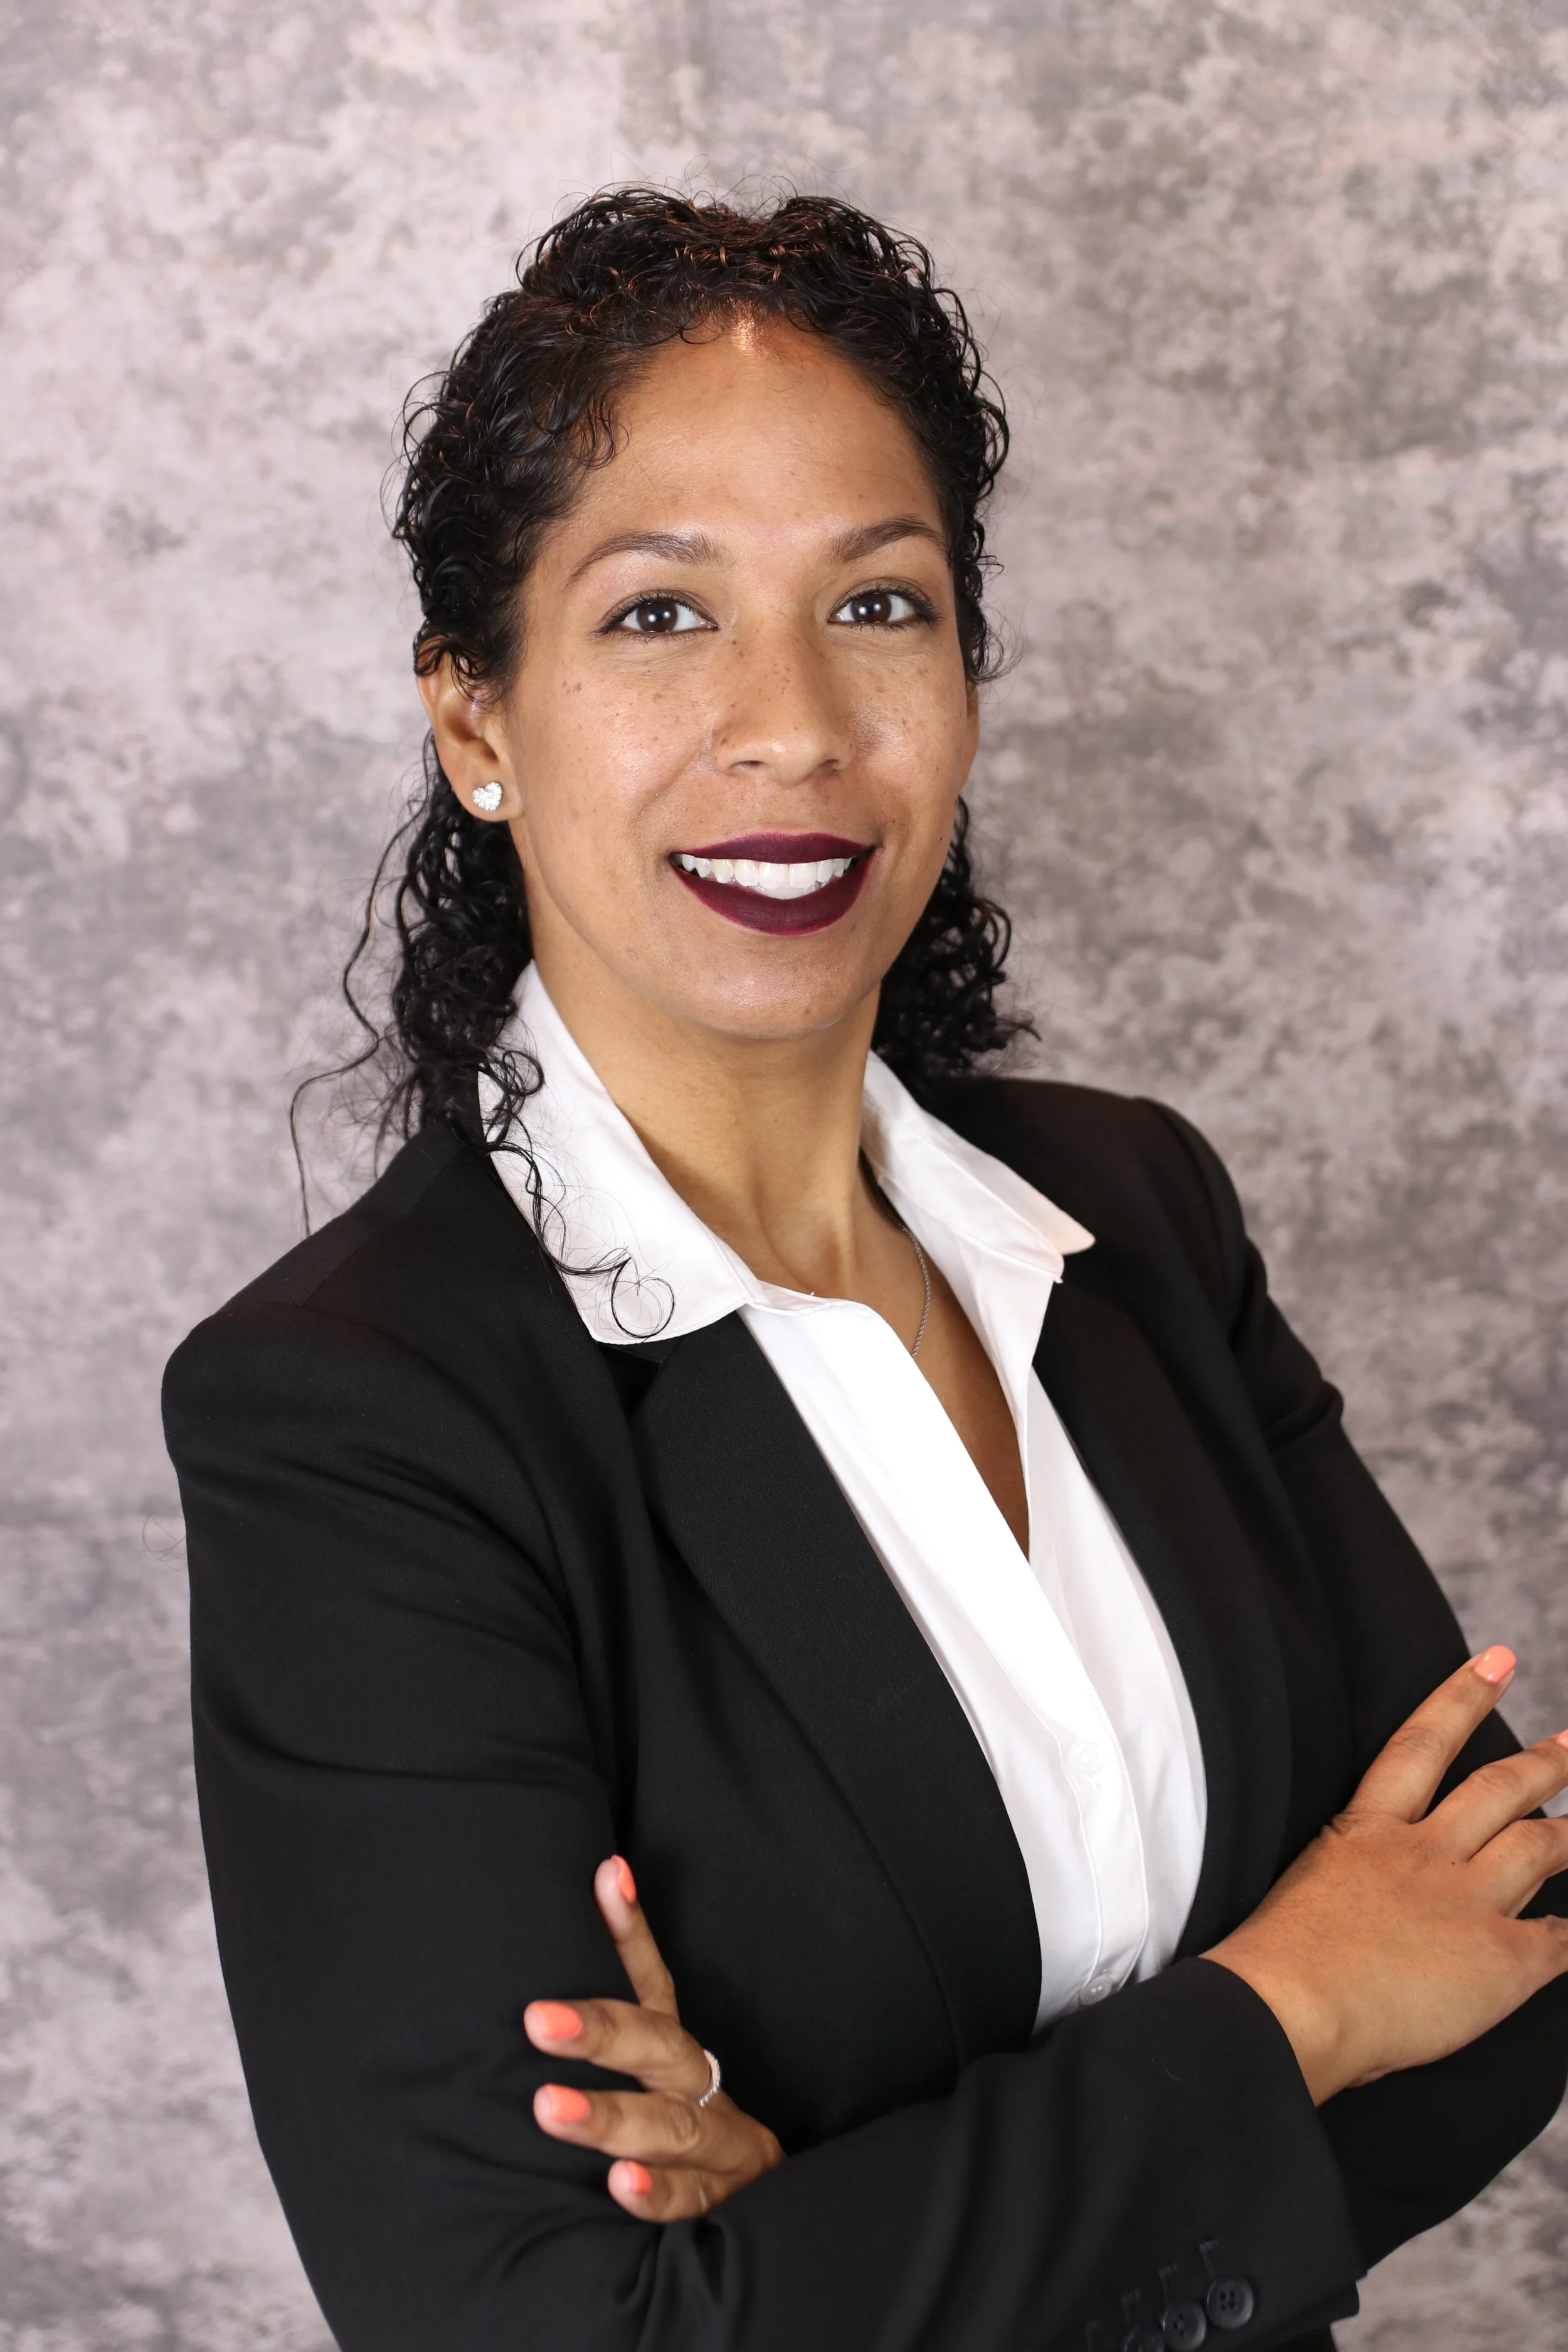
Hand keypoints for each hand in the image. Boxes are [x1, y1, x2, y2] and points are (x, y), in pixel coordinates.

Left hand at [525, 1856, 784, 2219]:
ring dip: (612, 2117)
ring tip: (550, 2106)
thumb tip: (598, 1882)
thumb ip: (609, 2009)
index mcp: (677, 2056)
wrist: (755, 2212)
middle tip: (536, 2020)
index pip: (654, 1979)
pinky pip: (692, 2203)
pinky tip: (620, 2187)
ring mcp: (722, 2151)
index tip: (606, 1877)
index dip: (631, 1929)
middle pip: (662, 2049)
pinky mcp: (724, 2207)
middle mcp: (704, 2090)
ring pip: (674, 2127)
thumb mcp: (644, 2076)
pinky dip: (658, 2196)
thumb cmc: (676, 2138)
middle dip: (601, 2033)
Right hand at [1206, 1645, 1567, 2104]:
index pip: (1423, 1744)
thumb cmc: (1277, 1960)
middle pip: (1496, 1792)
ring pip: (1537, 1850)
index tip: (1497, 1661)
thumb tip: (1372, 1896)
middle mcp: (1424, 1853)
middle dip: (1542, 1765)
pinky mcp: (1499, 1960)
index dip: (1462, 1697)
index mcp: (1367, 1829)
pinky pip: (1557, 1940)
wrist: (1292, 2005)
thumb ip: (1351, 1877)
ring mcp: (1466, 1901)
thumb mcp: (1308, 1888)